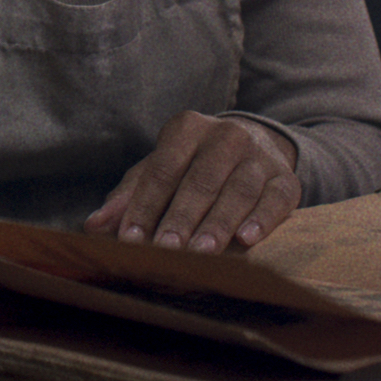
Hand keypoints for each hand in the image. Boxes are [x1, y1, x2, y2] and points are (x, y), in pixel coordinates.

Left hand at [81, 110, 299, 253]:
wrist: (255, 146)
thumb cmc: (194, 165)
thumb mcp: (160, 171)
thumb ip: (129, 197)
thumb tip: (94, 225)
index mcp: (186, 128)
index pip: (162, 170)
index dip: (145, 206)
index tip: (131, 239)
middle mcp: (225, 135)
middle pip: (200, 181)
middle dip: (181, 217)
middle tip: (167, 249)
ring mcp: (259, 155)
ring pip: (238, 190)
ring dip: (219, 223)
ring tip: (203, 252)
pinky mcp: (286, 178)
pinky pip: (277, 198)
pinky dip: (262, 219)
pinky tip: (247, 239)